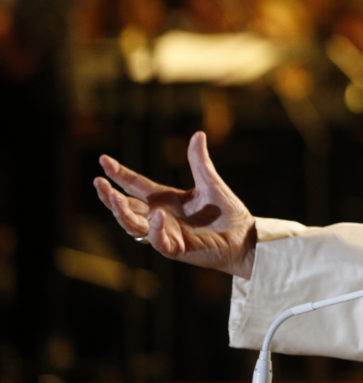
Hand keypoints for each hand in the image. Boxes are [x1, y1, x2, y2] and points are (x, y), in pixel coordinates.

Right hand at [93, 131, 256, 277]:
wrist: (245, 235)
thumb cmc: (226, 212)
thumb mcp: (210, 182)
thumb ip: (200, 161)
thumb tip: (198, 134)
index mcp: (166, 199)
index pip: (136, 185)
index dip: (119, 174)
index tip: (104, 160)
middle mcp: (160, 217)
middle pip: (126, 208)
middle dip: (110, 196)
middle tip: (99, 182)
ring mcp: (166, 234)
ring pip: (133, 226)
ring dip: (121, 213)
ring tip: (113, 196)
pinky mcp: (178, 248)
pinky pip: (159, 242)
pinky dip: (156, 230)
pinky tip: (157, 215)